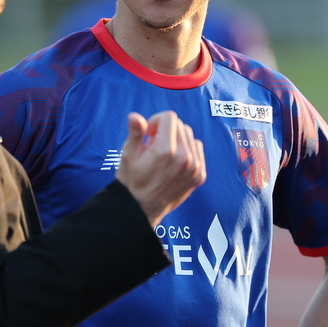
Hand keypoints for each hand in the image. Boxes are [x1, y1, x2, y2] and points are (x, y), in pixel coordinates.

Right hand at [115, 110, 205, 226]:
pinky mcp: (199, 175)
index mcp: (165, 150)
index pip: (169, 117)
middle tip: (152, 146)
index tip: (148, 134)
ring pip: (190, 136)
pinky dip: (187, 150)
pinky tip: (173, 161)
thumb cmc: (131, 181)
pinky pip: (197, 149)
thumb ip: (135, 133)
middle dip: (166, 130)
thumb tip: (135, 116)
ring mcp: (194, 168)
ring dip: (176, 139)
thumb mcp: (128, 155)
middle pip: (180, 125)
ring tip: (163, 155)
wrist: (140, 210)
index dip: (155, 121)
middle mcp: (184, 158)